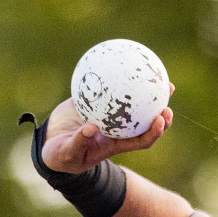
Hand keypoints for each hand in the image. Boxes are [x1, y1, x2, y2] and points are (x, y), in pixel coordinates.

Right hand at [40, 87, 174, 172]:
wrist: (49, 145)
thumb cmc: (61, 156)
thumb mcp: (67, 153)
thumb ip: (78, 143)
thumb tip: (90, 129)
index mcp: (115, 144)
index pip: (142, 140)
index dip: (155, 131)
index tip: (162, 118)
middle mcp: (117, 130)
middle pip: (146, 122)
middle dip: (161, 110)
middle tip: (167, 93)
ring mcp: (109, 116)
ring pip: (133, 104)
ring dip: (147, 91)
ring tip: (157, 74)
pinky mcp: (96, 103)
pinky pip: (110, 89)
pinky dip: (117, 77)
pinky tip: (119, 61)